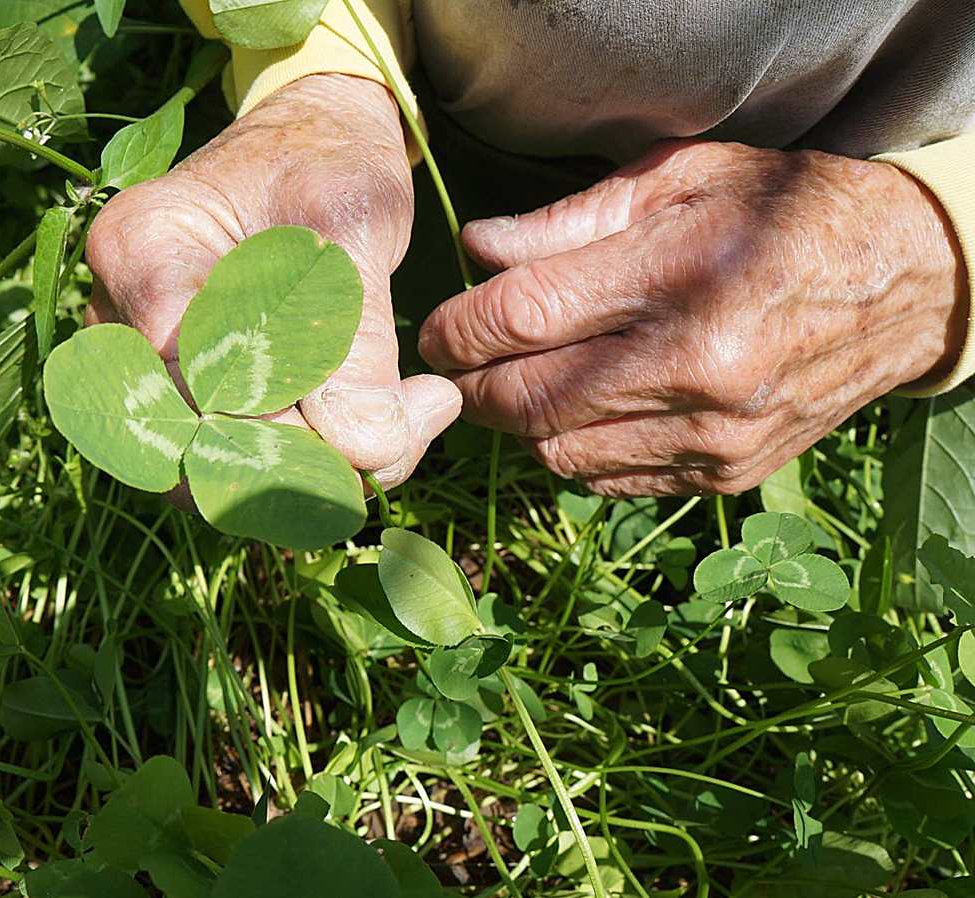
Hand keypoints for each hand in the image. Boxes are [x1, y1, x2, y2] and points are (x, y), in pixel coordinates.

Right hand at [85, 74, 460, 490]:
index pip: (199, 384)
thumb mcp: (357, 226)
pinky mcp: (168, 386)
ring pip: (198, 467)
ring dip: (297, 477)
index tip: (391, 432)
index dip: (290, 433)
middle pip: (186, 443)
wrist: (310, 144)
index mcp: (144, 251)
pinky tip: (360, 437)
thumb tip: (363, 449)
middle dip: (298, 468)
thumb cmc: (328, 165)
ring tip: (390, 439)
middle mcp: (115, 314)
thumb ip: (357, 335)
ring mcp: (132, 356)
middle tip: (399, 441)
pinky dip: (290, 467)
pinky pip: (215, 456)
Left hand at [419, 139, 968, 496]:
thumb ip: (568, 221)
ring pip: (557, 452)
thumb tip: (478, 250)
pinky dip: (571, 450)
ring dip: (518, 422)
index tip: (436, 329)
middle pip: (526, 399)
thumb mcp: (679, 178)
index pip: (521, 319)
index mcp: (679, 275)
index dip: (456, 330)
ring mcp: (713, 433)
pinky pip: (607, 481)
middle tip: (459, 362)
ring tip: (518, 381)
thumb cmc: (779, 211)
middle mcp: (696, 366)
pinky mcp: (725, 474)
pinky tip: (576, 410)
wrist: (899, 285)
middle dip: (471, 385)